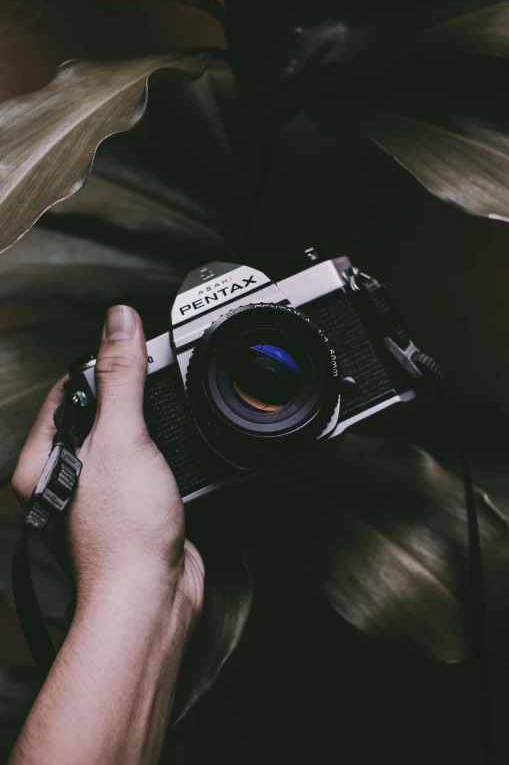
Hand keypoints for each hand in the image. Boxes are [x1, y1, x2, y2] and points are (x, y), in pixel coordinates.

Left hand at [12, 305, 203, 616]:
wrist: (152, 600)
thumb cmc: (123, 532)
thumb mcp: (122, 439)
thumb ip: (120, 378)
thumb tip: (119, 320)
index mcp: (43, 458)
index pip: (67, 388)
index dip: (102, 365)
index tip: (136, 352)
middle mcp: (66, 476)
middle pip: (101, 412)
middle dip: (134, 396)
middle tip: (163, 383)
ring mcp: (101, 494)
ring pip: (129, 439)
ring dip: (156, 426)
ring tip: (176, 419)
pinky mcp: (133, 507)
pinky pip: (150, 465)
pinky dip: (169, 454)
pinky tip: (186, 452)